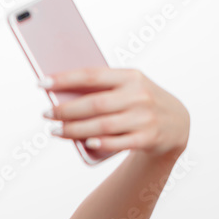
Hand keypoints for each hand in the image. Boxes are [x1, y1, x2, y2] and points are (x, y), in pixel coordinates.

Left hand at [39, 67, 189, 158]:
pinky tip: (84, 142)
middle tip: (46, 114)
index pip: (91, 75)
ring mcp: (145, 117)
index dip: (64, 79)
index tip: (41, 83)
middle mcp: (139, 95)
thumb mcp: (128, 87)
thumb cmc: (140, 101)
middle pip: (94, 103)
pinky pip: (119, 142)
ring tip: (54, 130)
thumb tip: (60, 93)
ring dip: (74, 129)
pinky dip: (101, 142)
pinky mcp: (149, 138)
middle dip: (65, 109)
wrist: (177, 123)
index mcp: (130, 76)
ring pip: (102, 125)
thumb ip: (102, 88)